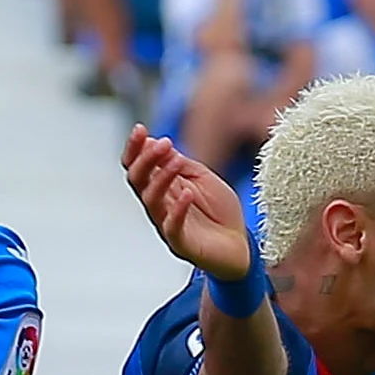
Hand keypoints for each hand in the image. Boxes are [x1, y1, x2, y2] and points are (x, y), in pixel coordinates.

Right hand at [124, 128, 254, 283]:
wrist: (240, 246)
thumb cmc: (220, 211)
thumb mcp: (202, 178)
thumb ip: (180, 163)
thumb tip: (155, 142)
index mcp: (161, 187)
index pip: (136, 166)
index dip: (135, 148)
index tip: (140, 129)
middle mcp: (158, 205)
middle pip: (138, 180)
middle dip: (146, 159)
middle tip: (164, 143)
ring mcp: (166, 225)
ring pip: (151, 200)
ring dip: (162, 178)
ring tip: (177, 161)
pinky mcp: (181, 244)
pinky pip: (172, 227)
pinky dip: (177, 209)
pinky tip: (188, 193)